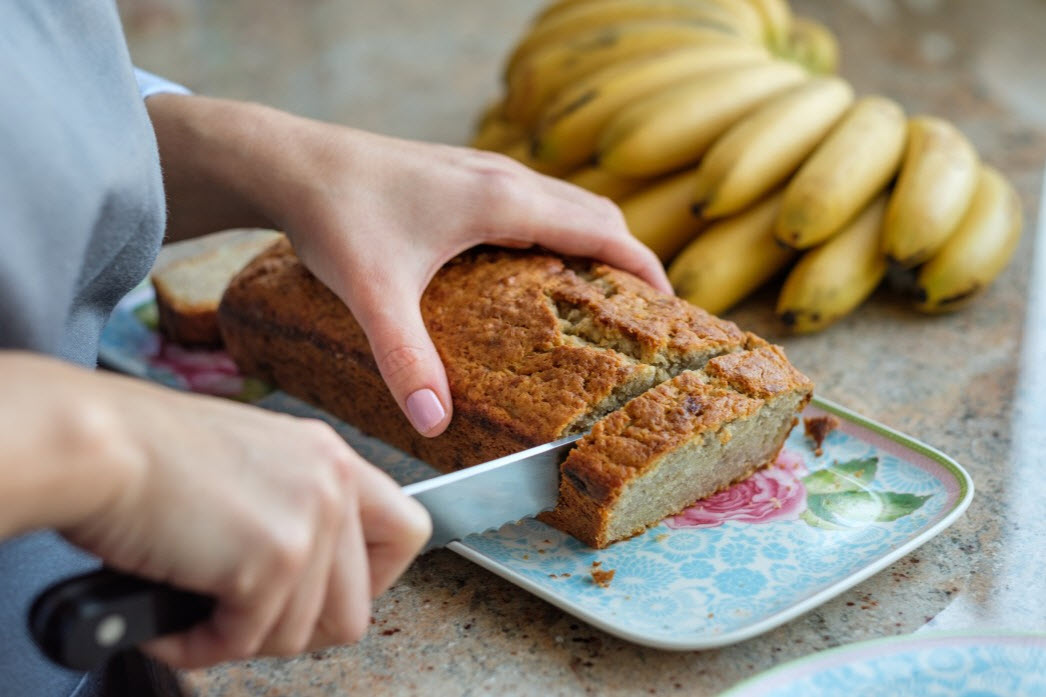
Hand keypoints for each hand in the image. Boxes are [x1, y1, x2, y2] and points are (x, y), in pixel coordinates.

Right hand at [2, 355, 430, 668]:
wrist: (99, 443)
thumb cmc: (150, 454)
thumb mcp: (253, 464)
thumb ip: (295, 508)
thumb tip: (306, 577)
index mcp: (331, 457)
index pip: (408, 531)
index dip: (372, 581)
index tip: (324, 595)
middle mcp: (334, 483)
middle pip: (357, 607)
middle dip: (296, 630)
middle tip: (243, 619)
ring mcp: (310, 521)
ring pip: (304, 635)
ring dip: (241, 639)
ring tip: (194, 612)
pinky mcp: (273, 559)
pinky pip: (246, 642)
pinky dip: (199, 646)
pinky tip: (168, 621)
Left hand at [146, 95, 670, 437]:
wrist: (287, 161)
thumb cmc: (334, 214)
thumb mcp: (375, 293)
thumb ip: (406, 358)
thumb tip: (434, 422)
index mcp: (502, 201)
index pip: (602, 229)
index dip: (644, 267)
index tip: (672, 308)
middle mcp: (501, 177)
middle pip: (593, 212)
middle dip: (625, 258)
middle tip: (637, 314)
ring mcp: (481, 169)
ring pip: (563, 201)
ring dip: (591, 240)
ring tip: (596, 295)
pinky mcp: (459, 174)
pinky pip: (532, 200)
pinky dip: (556, 229)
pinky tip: (530, 268)